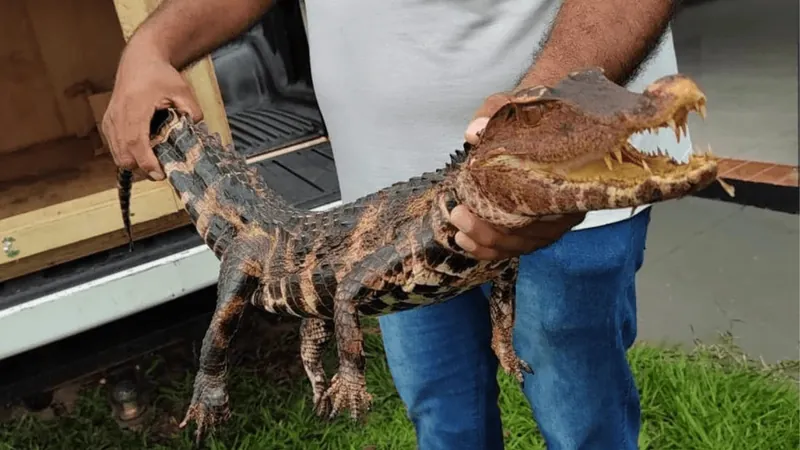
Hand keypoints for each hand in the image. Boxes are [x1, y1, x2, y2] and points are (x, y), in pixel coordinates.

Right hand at [102, 44, 202, 180]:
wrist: (139, 60)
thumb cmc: (160, 75)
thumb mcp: (182, 89)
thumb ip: (191, 110)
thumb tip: (196, 128)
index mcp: (134, 108)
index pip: (136, 142)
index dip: (146, 162)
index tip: (160, 175)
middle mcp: (117, 116)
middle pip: (123, 154)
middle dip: (141, 168)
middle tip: (161, 170)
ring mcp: (110, 120)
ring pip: (117, 153)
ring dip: (134, 162)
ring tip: (154, 161)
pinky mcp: (108, 122)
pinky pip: (114, 146)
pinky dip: (127, 154)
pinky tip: (143, 151)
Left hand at [453, 91, 585, 259]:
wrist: (553, 108)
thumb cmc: (537, 110)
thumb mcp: (515, 104)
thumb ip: (494, 114)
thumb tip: (473, 132)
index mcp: (570, 177)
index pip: (544, 214)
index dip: (510, 222)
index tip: (475, 210)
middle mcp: (568, 203)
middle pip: (533, 235)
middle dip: (492, 234)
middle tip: (459, 217)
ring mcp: (555, 216)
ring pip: (525, 244)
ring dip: (490, 244)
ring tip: (460, 234)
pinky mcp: (541, 221)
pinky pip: (520, 243)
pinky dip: (493, 246)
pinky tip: (468, 240)